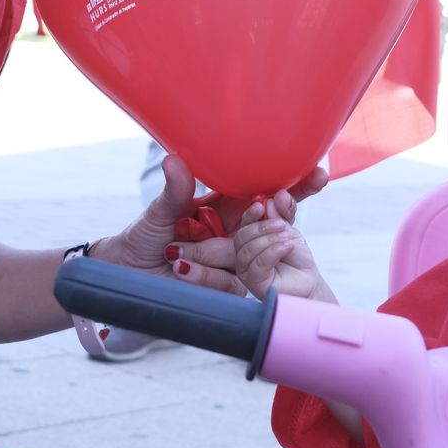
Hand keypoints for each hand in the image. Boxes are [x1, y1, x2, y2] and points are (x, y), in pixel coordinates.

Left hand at [92, 156, 326, 293]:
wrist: (128, 276)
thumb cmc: (143, 238)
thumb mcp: (159, 214)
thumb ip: (174, 191)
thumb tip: (173, 159)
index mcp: (227, 207)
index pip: (266, 193)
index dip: (294, 184)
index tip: (318, 171)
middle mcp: (236, 233)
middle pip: (273, 226)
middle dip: (286, 218)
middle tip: (286, 210)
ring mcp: (233, 262)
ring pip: (251, 258)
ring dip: (224, 255)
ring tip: (182, 251)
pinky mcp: (226, 288)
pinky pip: (228, 285)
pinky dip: (204, 277)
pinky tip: (177, 269)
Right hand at [229, 196, 331, 301]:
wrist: (309, 281)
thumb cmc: (296, 257)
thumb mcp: (289, 230)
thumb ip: (281, 214)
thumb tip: (276, 196)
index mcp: (250, 239)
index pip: (243, 224)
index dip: (250, 214)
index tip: (261, 205)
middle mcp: (244, 254)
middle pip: (241, 236)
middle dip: (262, 228)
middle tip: (281, 225)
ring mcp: (247, 270)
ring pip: (248, 250)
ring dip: (270, 240)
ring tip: (287, 240)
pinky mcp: (255, 283)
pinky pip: (258, 264)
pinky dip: (273, 251)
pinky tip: (287, 247)